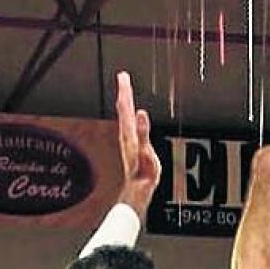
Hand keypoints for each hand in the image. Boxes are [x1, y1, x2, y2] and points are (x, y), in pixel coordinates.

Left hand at [116, 71, 160, 215]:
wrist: (137, 191)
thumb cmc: (143, 176)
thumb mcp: (146, 153)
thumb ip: (143, 133)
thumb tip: (140, 113)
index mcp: (130, 134)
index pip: (126, 108)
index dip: (125, 91)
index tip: (123, 76)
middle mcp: (126, 135)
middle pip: (123, 109)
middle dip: (124, 92)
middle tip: (123, 77)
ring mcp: (128, 141)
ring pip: (124, 116)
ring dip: (125, 102)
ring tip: (125, 91)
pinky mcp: (132, 146)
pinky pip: (128, 124)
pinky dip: (128, 115)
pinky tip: (131, 114)